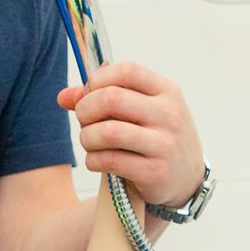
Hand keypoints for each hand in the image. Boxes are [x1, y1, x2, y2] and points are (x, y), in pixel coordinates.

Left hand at [58, 60, 204, 210]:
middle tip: (84, 120)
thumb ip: (103, 97)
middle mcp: (169, 115)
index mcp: (167, 91)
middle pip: (111, 99)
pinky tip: (96, 160)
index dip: (97, 80)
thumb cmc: (155, 137)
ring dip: (87, 138)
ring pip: (107, 132)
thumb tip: (63, 97)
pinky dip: (93, 160)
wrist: (186, 179)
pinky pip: (109, 161)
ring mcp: (164, 145)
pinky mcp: (155, 172)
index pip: (126, 71)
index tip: (89, 94)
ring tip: (89, 142)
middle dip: (85, 109)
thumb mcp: (141, 110)